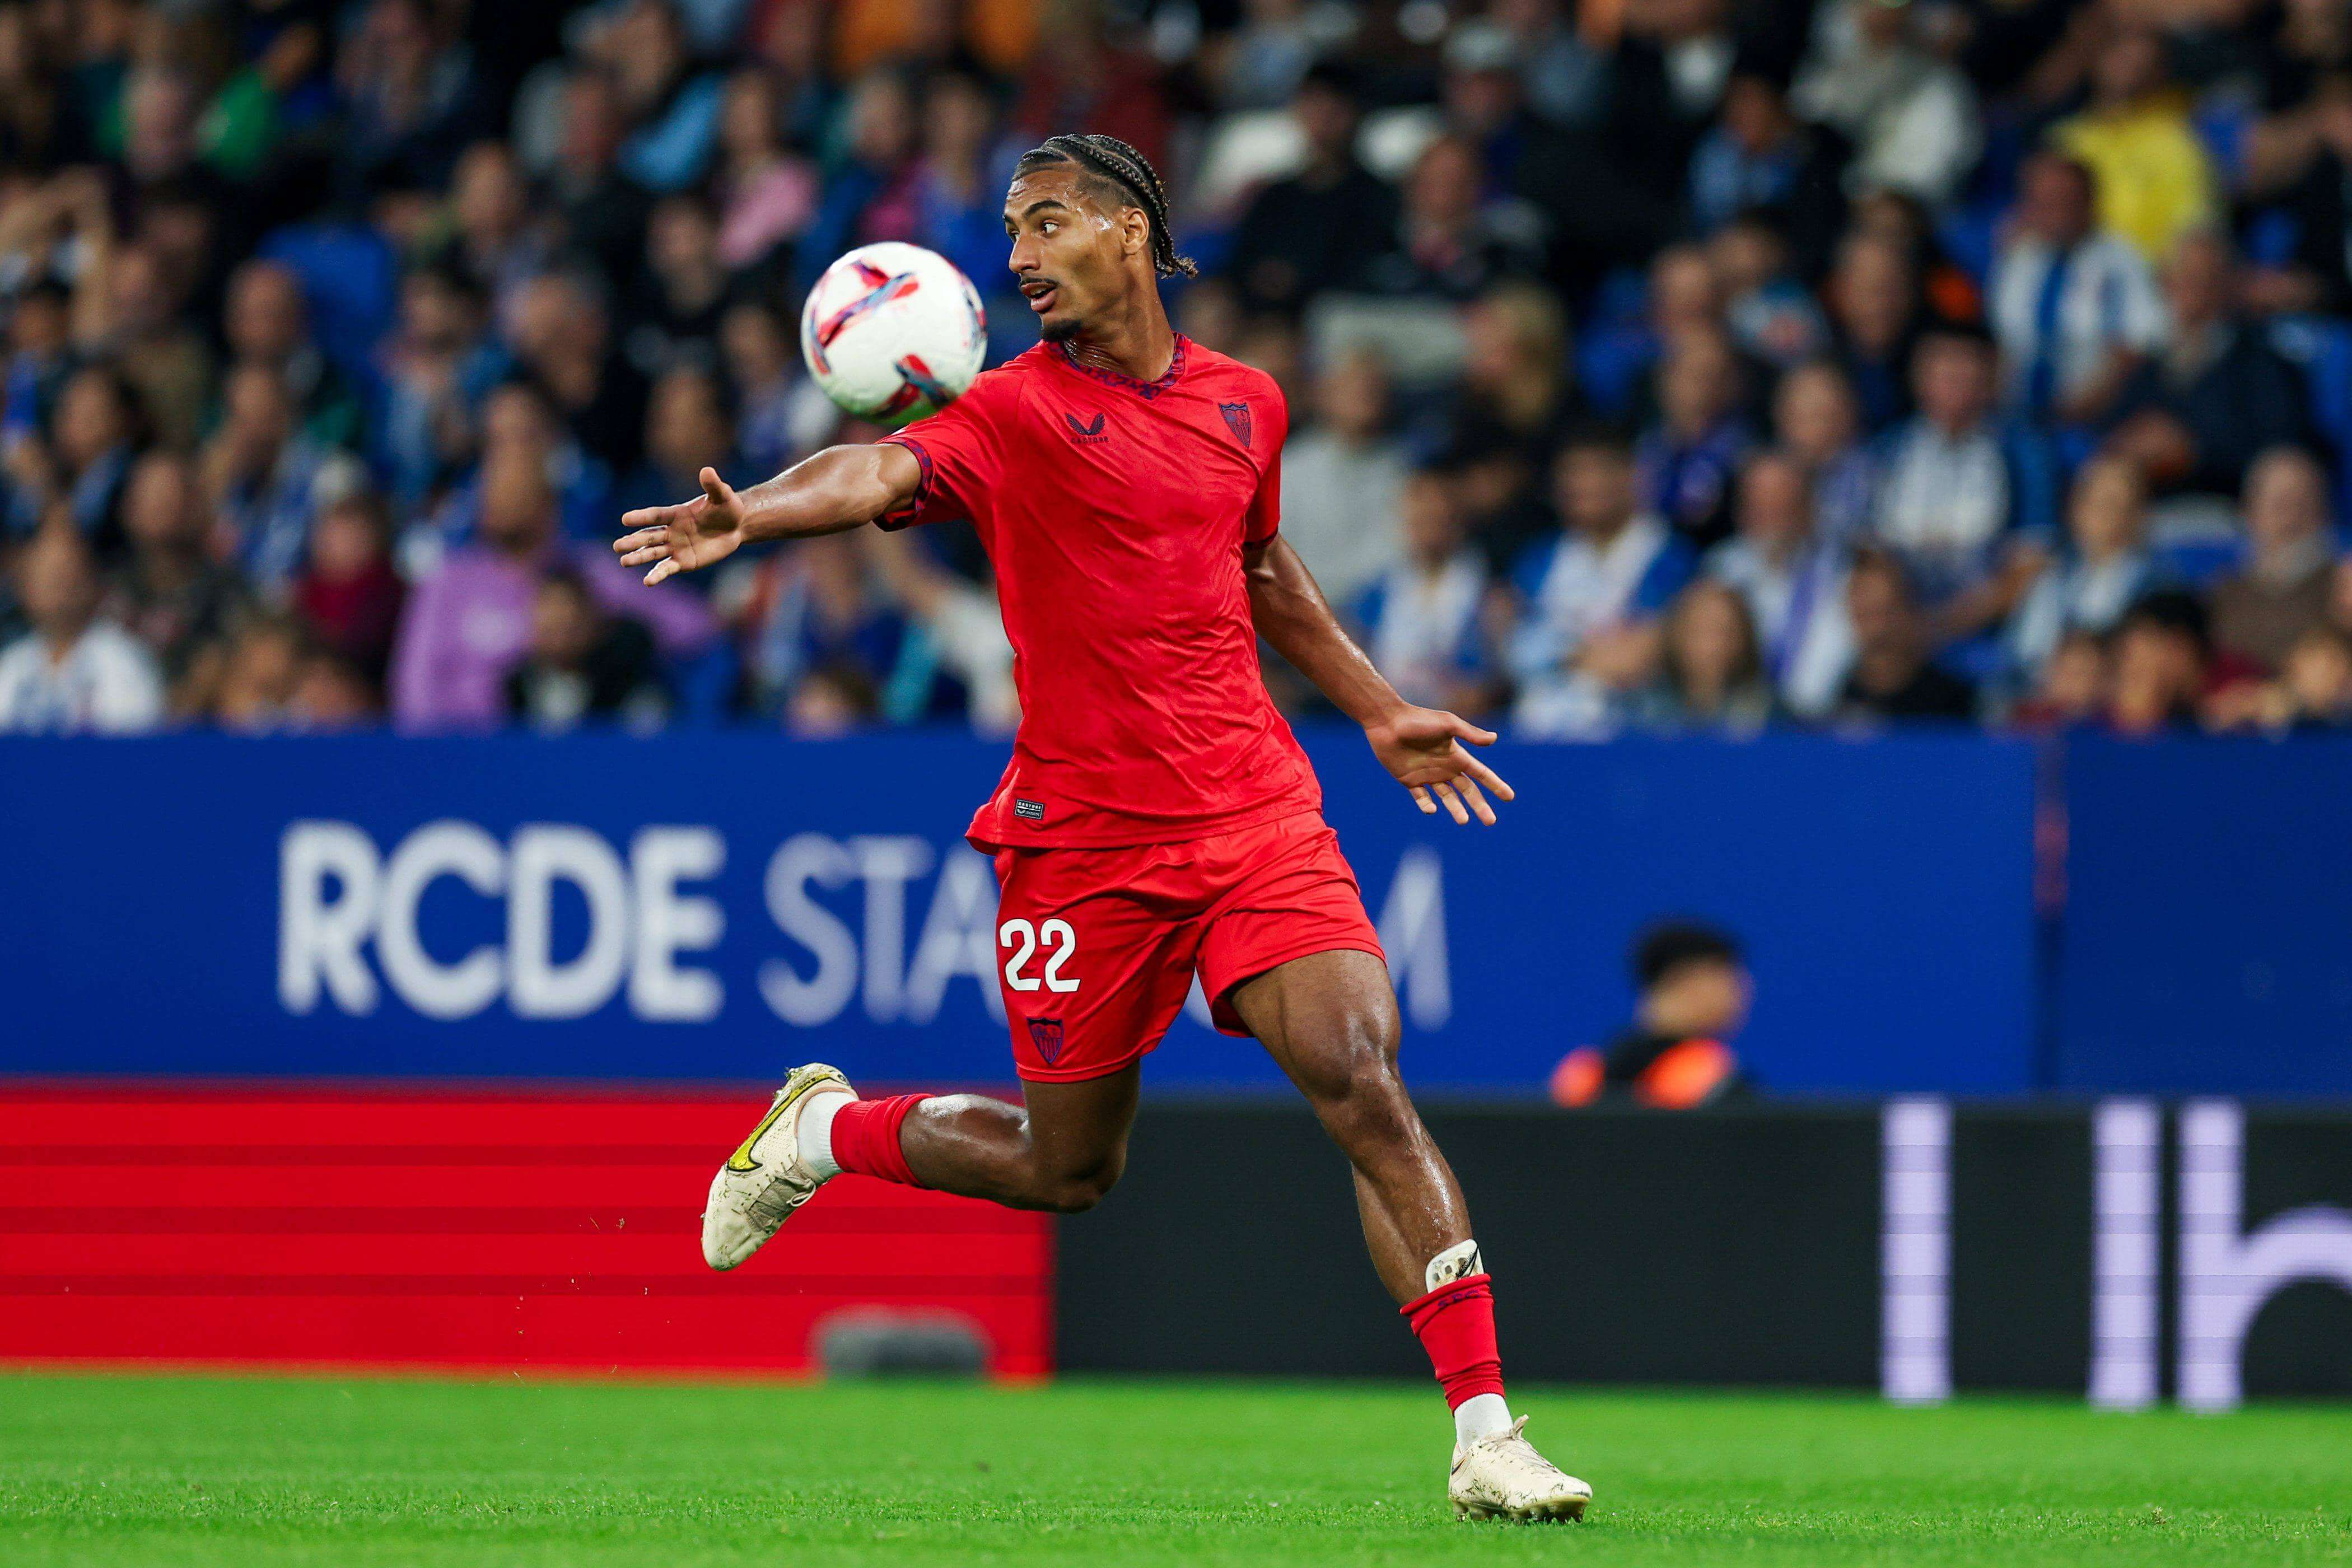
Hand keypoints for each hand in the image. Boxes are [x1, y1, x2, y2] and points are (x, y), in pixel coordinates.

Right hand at [615, 467, 745, 584]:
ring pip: (653, 553)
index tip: (625, 519)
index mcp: (676, 514)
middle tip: (617, 546)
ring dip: (638, 557)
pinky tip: (647, 582)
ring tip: (624, 561)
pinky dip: (658, 575)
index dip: (641, 517)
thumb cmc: (727, 508)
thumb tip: (707, 471)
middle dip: (634, 542)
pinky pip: (667, 568)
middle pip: (649, 536)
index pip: (655, 516)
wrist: (736, 527)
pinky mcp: (683, 562)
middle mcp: (671, 531)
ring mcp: (675, 547)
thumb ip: (713, 486)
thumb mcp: (722, 496)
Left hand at [1364, 705, 1514, 825]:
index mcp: (1457, 755)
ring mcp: (1428, 775)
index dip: (1495, 785)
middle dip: (1480, 805)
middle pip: (1468, 791)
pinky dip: (1427, 805)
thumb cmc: (1418, 719)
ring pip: (1447, 798)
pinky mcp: (1409, 781)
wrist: (1388, 722)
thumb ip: (1469, 733)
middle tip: (1491, 821)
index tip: (1509, 797)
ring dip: (1456, 810)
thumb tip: (1494, 738)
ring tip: (1464, 821)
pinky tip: (1432, 809)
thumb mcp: (1447, 724)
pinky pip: (1421, 798)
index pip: (1481, 773)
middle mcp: (1445, 767)